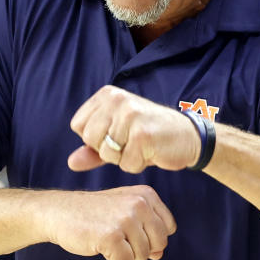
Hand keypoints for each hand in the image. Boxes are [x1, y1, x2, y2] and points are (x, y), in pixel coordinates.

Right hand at [46, 185, 176, 259]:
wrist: (59, 212)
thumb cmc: (94, 213)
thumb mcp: (125, 212)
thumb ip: (147, 230)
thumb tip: (159, 254)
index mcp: (146, 194)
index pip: (168, 228)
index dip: (150, 235)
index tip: (129, 227)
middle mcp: (139, 203)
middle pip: (160, 243)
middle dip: (140, 247)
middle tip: (117, 234)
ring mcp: (125, 219)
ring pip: (143, 254)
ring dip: (125, 252)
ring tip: (106, 235)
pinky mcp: (111, 236)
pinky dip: (113, 258)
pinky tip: (99, 243)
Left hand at [68, 85, 198, 173]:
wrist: (188, 136)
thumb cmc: (149, 136)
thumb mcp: (117, 137)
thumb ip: (92, 149)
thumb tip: (71, 163)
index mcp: (107, 94)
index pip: (78, 125)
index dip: (94, 138)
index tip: (116, 135)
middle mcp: (116, 99)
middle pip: (90, 139)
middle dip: (108, 150)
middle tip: (130, 142)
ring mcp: (130, 115)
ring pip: (107, 153)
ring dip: (124, 159)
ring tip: (141, 146)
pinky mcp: (143, 134)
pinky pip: (126, 164)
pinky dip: (138, 165)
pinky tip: (151, 152)